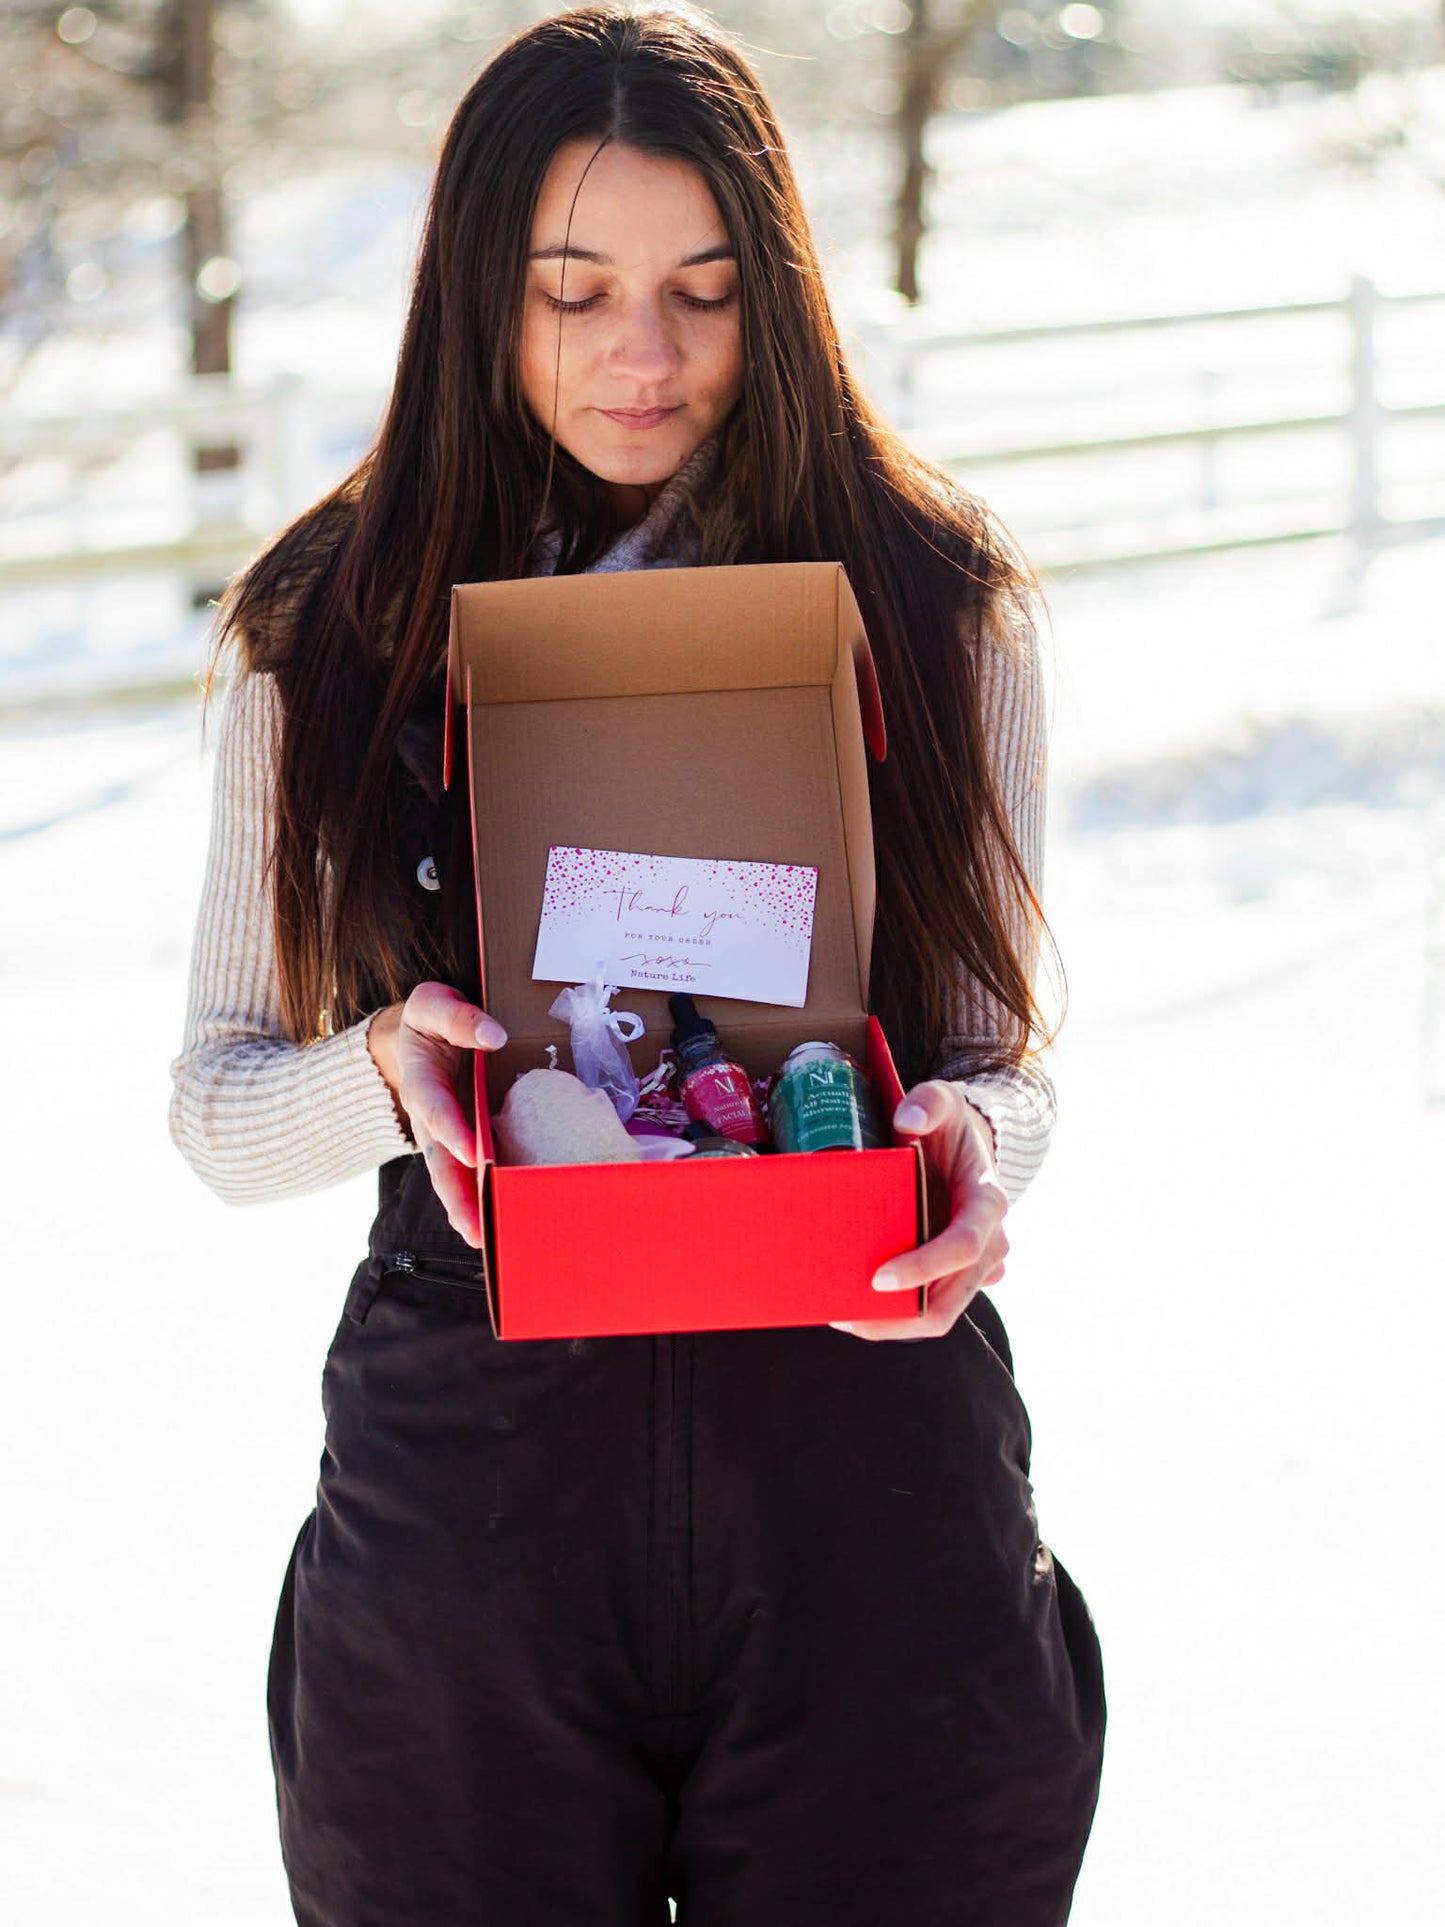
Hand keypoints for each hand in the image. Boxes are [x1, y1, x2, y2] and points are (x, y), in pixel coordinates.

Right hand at [367, 983, 507, 1248]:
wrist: (415, 1034)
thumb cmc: (430, 1020)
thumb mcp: (434, 1004)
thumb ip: (458, 1017)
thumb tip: (495, 1035)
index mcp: (421, 1080)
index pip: (435, 1109)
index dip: (452, 1131)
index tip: (474, 1153)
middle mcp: (429, 1116)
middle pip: (440, 1163)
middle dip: (457, 1197)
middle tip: (478, 1230)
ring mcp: (443, 1134)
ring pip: (451, 1178)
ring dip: (467, 1210)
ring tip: (489, 1242)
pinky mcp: (458, 1143)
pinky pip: (465, 1175)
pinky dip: (478, 1201)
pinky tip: (499, 1224)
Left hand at [833, 1080, 1008, 1342]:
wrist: (967, 1145)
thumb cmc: (950, 1125)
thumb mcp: (944, 1099)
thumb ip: (928, 1103)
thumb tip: (907, 1123)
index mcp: (988, 1203)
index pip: (962, 1247)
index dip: (923, 1268)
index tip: (878, 1278)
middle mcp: (989, 1243)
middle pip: (950, 1301)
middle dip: (900, 1317)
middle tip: (846, 1314)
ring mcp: (974, 1266)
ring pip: (939, 1315)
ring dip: (893, 1324)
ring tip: (842, 1317)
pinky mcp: (955, 1276)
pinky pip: (930, 1308)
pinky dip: (895, 1316)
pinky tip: (855, 1310)